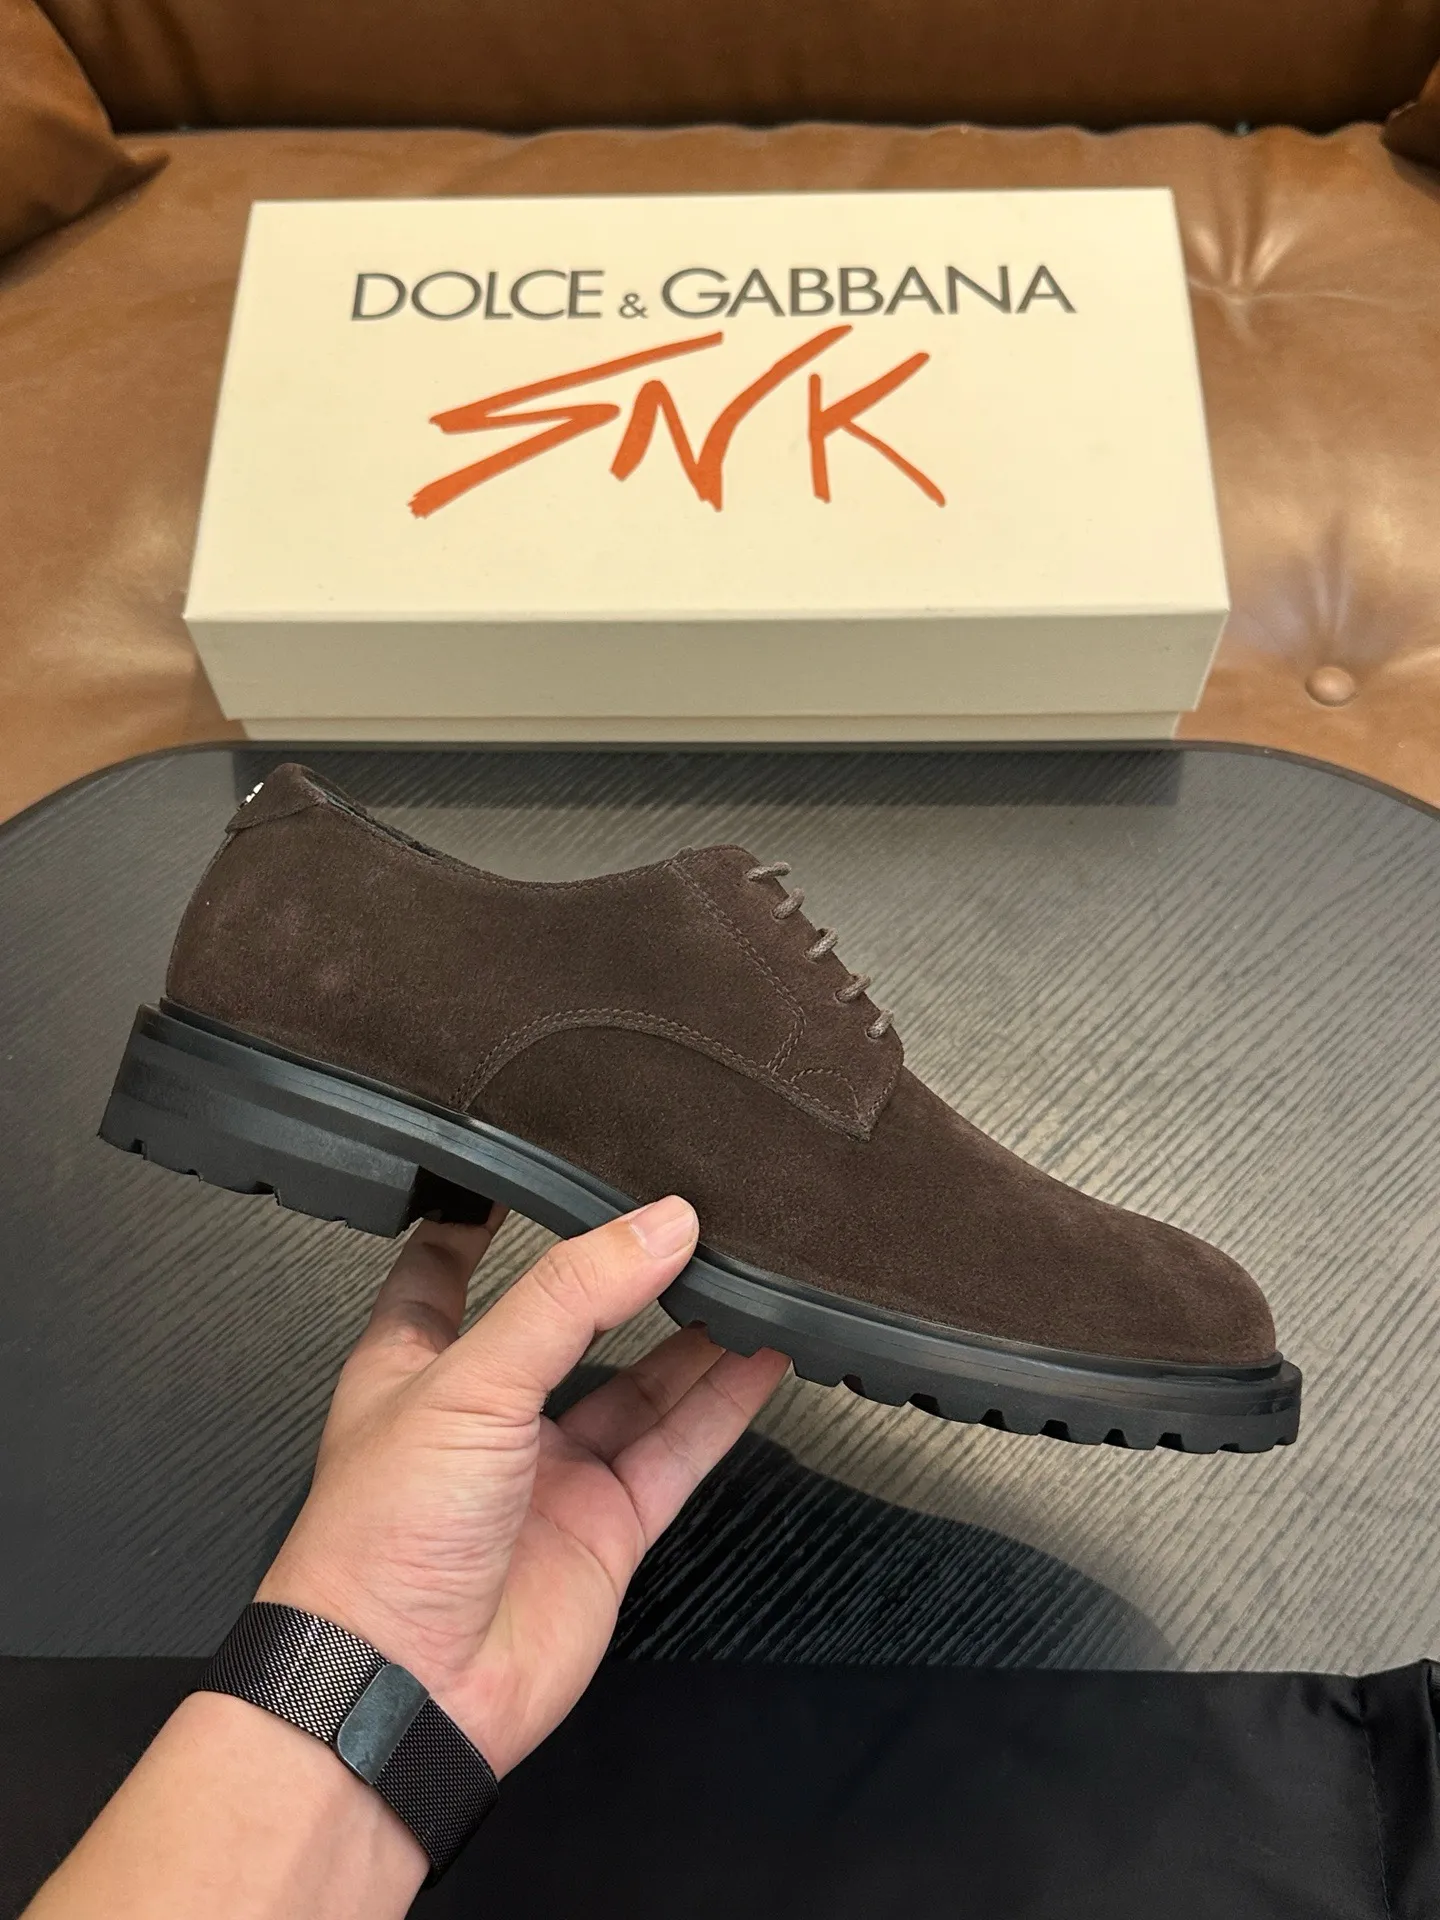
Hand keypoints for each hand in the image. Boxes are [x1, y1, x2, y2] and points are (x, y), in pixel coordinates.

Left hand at [257, 1196, 787, 1775]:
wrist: (404, 1691)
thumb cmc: (378, 1543)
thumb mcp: (469, 1381)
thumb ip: (568, 1297)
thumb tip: (656, 1225)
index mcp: (416, 1365)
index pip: (444, 1266)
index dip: (481, 1214)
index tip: (526, 1161)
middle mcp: (486, 1415)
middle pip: (566, 1321)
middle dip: (619, 1272)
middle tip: (681, 1213)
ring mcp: (550, 1472)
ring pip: (638, 1383)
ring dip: (691, 1330)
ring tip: (744, 1266)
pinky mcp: (605, 1526)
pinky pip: (678, 1449)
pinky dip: (725, 1403)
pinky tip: (763, 1353)